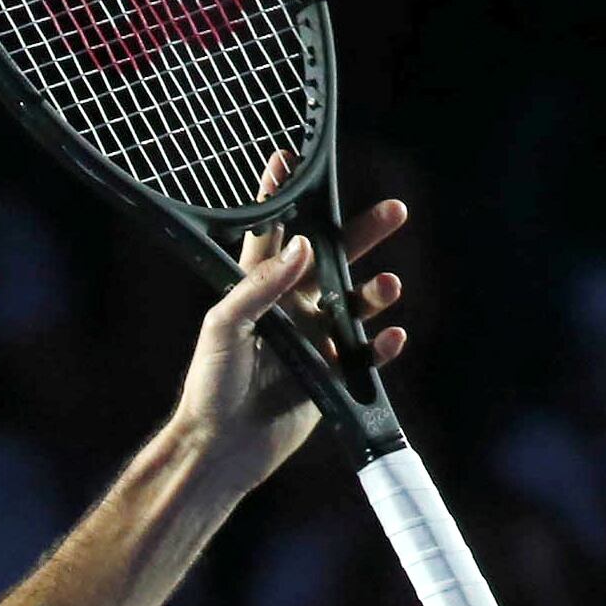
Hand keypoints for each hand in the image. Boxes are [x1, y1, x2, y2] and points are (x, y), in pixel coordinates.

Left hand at [173, 151, 407, 491]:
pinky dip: (381, 345)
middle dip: (362, 236)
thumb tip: (302, 250)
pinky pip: (365, 354)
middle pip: (333, 261)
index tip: (288, 158)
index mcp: (255, 291)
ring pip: (355, 305)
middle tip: (395, 211)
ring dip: (376, 292)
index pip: (272, 234)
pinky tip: (390, 336)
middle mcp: (288, 310)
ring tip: (390, 285)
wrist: (223, 447)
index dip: (280, 197)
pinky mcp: (330, 375)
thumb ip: (259, 288)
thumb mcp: (224, 329)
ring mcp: (312, 341)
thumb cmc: (210, 385)